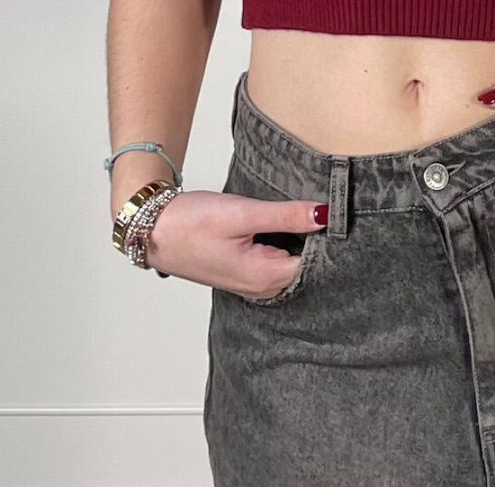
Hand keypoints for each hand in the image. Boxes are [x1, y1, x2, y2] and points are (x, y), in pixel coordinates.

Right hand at [139, 189, 326, 299]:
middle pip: (307, 265)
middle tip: (329, 206)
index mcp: (265, 277)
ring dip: (302, 240)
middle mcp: (262, 287)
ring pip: (292, 262)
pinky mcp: (244, 272)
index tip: (340, 213)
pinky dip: (285, 243)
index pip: (317, 263)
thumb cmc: (192, 224)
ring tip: (309, 213)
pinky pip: (277, 260)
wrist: (153, 231)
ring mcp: (252, 283)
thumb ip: (287, 216)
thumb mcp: (244, 213)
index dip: (330, 238)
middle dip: (319, 239)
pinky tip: (286, 224)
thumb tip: (325, 215)